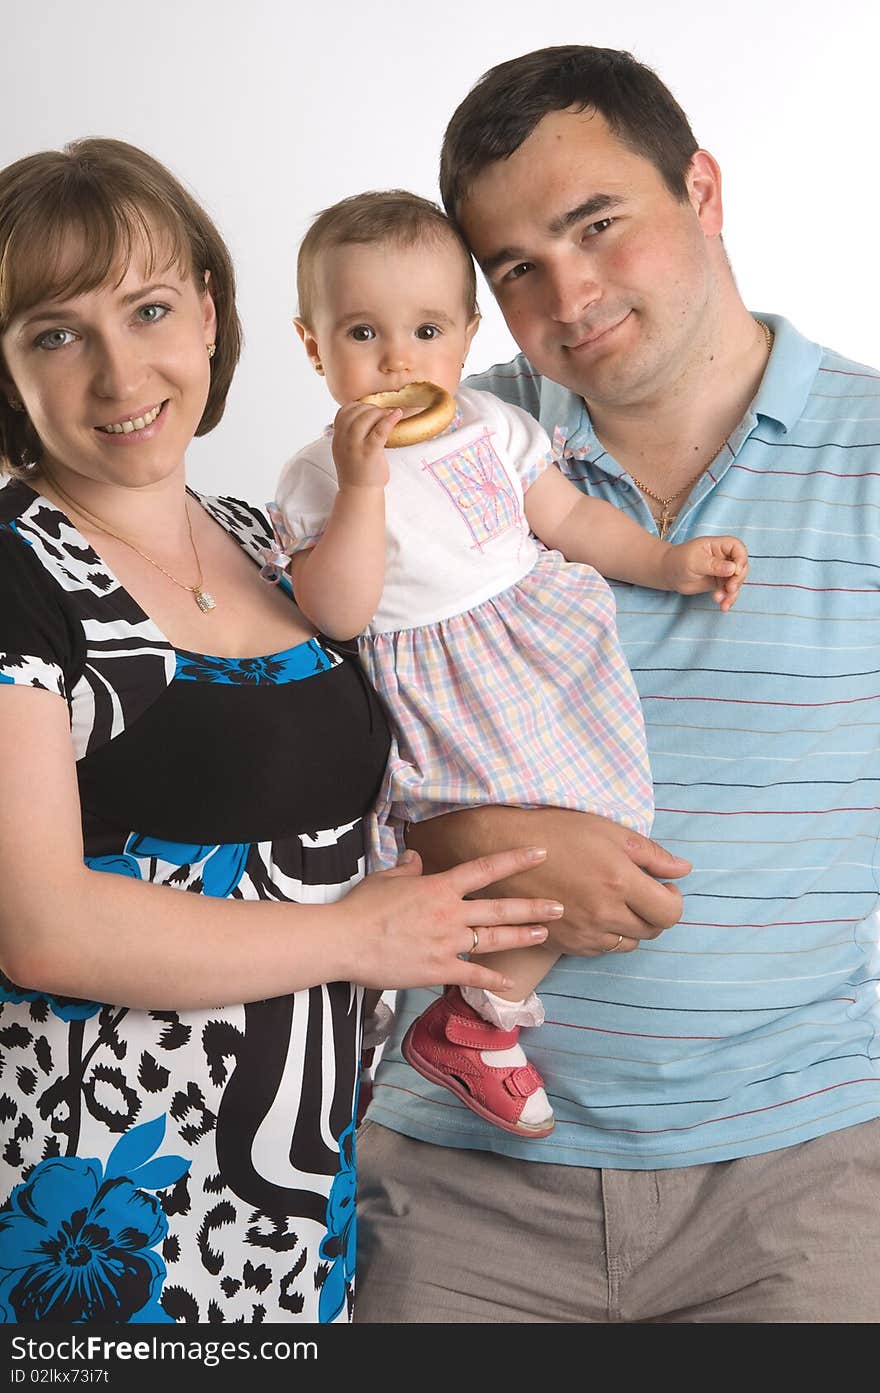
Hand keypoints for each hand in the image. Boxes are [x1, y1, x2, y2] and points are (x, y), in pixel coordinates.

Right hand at [331, 400, 401, 489]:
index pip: (342, 412)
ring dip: (379, 412)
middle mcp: (344, 440)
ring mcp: (356, 446)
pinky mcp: (370, 452)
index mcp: (338, 439)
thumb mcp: (346, 450)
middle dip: (369, 408)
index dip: (356, 406)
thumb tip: (365, 417)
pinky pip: (380, 430)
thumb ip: (350, 435)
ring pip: (365, 418)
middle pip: (354, 413)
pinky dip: (389, 420)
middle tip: (381, 413)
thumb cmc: (358, 472)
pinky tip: (397, 414)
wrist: (360, 492)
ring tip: (388, 414)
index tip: (368, 409)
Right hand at [340, 846, 560, 992]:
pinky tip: (509, 984)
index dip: (515, 860)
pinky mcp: (438, 970)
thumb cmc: (361, 907)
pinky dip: (492, 980)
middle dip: (533, 907)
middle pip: (501, 907)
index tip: (539, 853)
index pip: (485, 869)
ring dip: (522, 936)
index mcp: (439, 887)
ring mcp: (447, 943)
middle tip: (559, 906)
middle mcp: (450, 913)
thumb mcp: (385, 879)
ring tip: (544, 934)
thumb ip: (407, 868)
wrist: (345, 941)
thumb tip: (416, 857)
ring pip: (494, 939)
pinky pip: (472, 974)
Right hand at [406, 807, 690, 957]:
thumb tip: (683, 871)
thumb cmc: (557, 832)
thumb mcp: (609, 831)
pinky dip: (606, 934)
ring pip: (628, 943)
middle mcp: (605, 914)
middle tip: (639, 890)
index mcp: (620, 882)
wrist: (502, 850)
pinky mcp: (565, 944)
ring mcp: (584, 933)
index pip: (670, 913)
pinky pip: (601, 949)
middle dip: (654, 911)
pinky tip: (592, 910)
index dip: (672, 899)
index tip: (662, 885)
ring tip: (614, 900)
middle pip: (652, 931)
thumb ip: (651, 854)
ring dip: (631, 925)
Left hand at [662, 535, 748, 610]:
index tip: (735, 572)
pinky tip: (723, 606)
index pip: (737, 547)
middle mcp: (724, 556)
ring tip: (722, 602)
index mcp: (718, 545)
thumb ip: (714, 565)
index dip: (741, 559)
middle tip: (729, 589)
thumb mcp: (694, 561)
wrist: (669, 574)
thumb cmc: (679, 561)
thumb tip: (733, 568)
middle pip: (741, 566)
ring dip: (732, 593)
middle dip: (738, 580)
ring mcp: (723, 570)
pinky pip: (730, 591)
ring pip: (737, 581)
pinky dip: (728, 599)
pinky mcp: (720, 583)